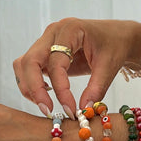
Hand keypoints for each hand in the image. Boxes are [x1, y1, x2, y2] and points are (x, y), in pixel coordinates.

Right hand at [13, 18, 140, 118]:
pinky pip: (28, 68)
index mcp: (70, 29)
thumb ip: (97, 88)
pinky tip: (46, 96)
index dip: (60, 89)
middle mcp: (52, 32)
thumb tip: (84, 110)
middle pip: (30, 61)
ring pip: (23, 65)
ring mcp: (45, 41)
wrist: (116, 36)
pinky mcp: (44, 52)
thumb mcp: (109, 66)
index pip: (56, 63)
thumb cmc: (114, 46)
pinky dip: (32, 84)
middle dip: (35, 89)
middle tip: (48, 111)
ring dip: (29, 87)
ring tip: (47, 106)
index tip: (70, 109)